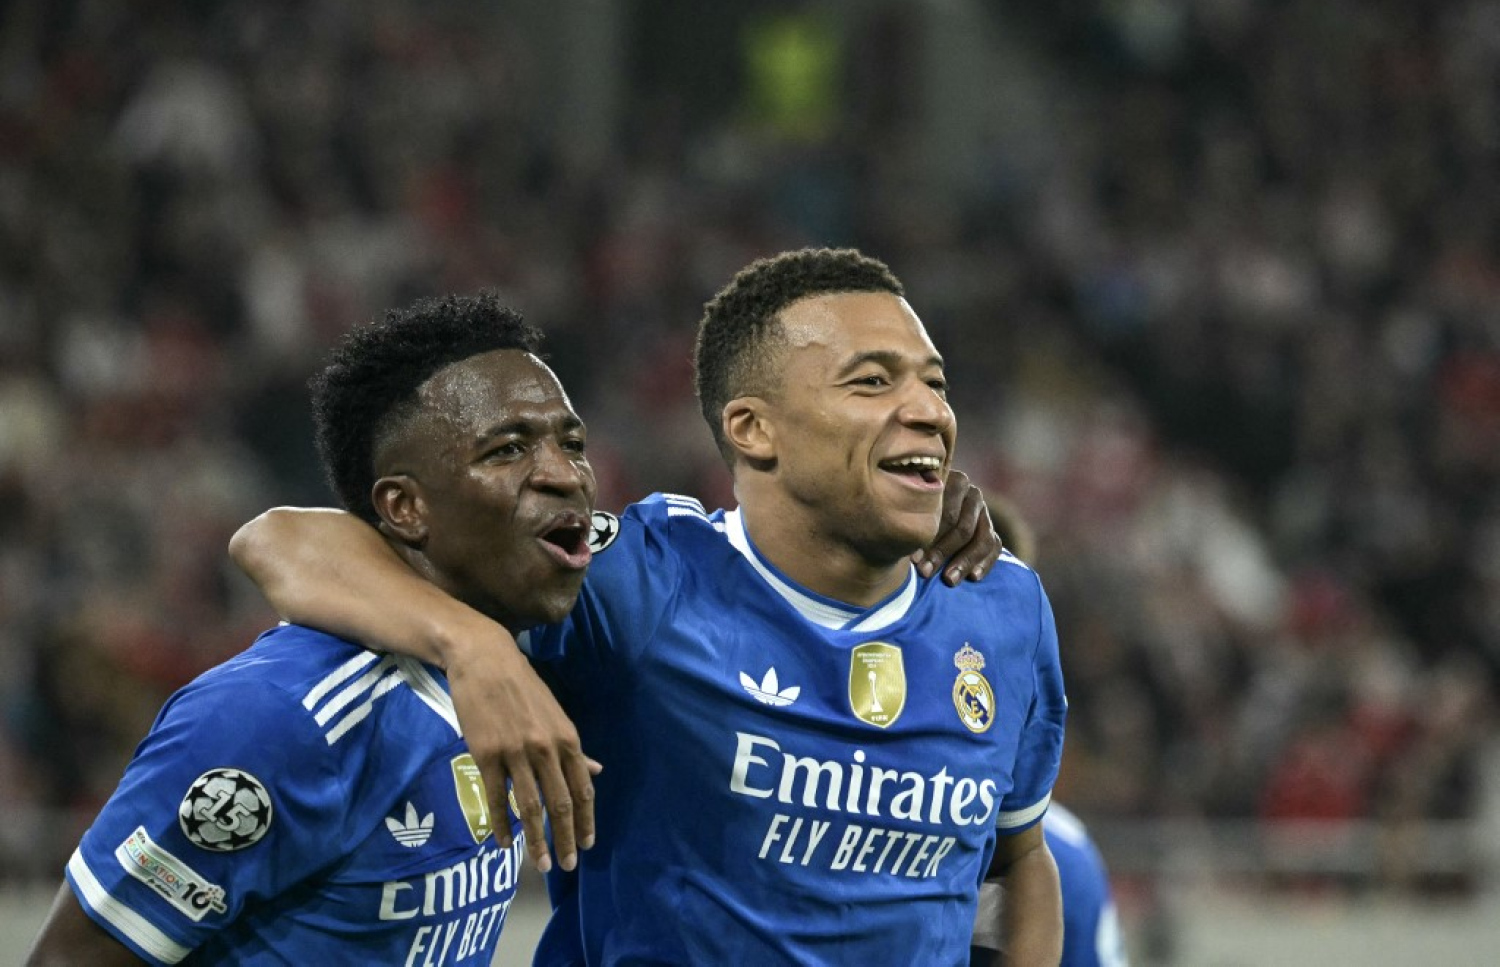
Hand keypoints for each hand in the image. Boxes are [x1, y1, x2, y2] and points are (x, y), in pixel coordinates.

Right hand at [445, 639, 599, 873]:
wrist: (484, 661)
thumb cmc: (523, 688)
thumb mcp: (555, 716)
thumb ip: (574, 749)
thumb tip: (596, 772)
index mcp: (567, 739)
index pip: (582, 789)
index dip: (587, 820)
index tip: (588, 844)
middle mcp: (546, 749)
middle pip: (561, 804)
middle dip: (566, 838)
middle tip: (567, 865)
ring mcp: (516, 753)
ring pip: (530, 806)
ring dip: (537, 840)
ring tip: (541, 863)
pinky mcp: (486, 755)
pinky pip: (497, 798)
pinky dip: (502, 824)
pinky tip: (505, 843)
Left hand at [913, 470, 1001, 584]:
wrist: (927, 513)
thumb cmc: (911, 511)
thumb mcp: (910, 508)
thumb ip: (911, 519)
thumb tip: (908, 547)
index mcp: (951, 481)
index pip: (946, 512)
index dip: (929, 537)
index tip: (913, 559)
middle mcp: (971, 493)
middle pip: (962, 527)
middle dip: (943, 552)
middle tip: (925, 572)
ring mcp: (984, 511)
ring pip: (982, 539)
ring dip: (964, 561)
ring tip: (949, 580)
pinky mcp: (991, 529)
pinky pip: (995, 546)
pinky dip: (985, 563)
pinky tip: (973, 577)